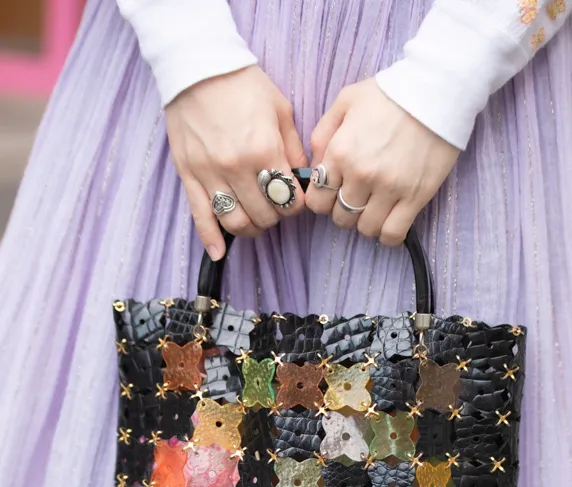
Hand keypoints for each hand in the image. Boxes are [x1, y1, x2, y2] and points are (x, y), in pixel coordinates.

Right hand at [165, 66, 306, 259]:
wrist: (198, 66)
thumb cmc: (242, 84)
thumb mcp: (280, 110)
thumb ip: (293, 148)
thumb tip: (301, 179)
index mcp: (264, 150)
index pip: (289, 200)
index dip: (297, 206)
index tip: (296, 201)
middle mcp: (237, 167)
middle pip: (264, 215)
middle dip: (275, 217)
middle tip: (276, 208)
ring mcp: (210, 174)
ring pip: (236, 222)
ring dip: (251, 228)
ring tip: (256, 220)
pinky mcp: (189, 175)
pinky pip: (201, 216)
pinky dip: (211, 239)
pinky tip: (219, 253)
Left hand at [306, 79, 458, 244]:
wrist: (437, 90)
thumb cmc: (390, 93)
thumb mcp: (345, 101)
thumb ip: (323, 135)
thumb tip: (315, 169)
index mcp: (340, 152)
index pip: (317, 201)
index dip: (323, 200)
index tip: (334, 193)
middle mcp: (361, 175)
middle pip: (340, 218)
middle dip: (344, 211)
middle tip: (357, 197)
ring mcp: (389, 189)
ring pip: (366, 229)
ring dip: (367, 222)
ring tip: (375, 207)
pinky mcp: (415, 197)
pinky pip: (393, 233)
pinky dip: (388, 234)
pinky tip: (389, 221)